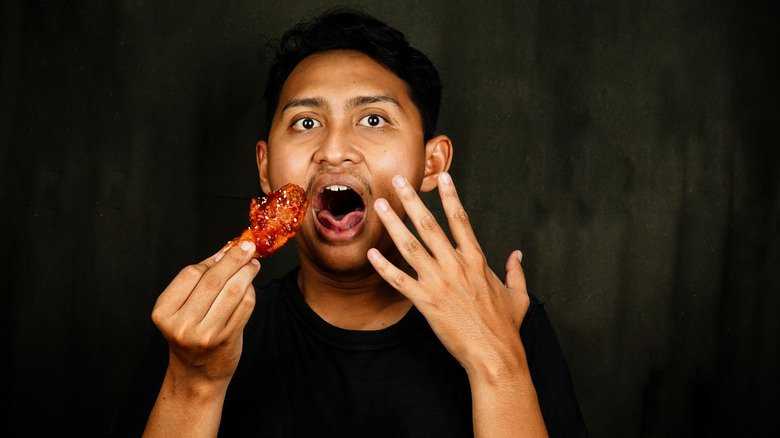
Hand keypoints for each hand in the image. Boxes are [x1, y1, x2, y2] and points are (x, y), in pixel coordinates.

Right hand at [151, 241, 259, 388]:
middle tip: (248, 248)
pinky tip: (250, 287)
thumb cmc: (189, 337)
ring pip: (233, 291)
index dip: (212, 260)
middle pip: (214, 280)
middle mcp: (182, 324)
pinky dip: (250, 292)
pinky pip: (245, 306)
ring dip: (247, 273)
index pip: (191, 273)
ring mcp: (205, 334)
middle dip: (235, 259)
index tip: (228, 249)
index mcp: (164, 312)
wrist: (197, 375)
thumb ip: (199, 281)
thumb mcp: (181, 309)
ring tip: (253, 265)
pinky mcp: (226, 339)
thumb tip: (224, 251)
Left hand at [367, 172, 529, 375]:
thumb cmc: (506, 327)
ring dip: (393, 224)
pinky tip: (371, 253)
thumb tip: (516, 256)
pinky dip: (384, 266)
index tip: (443, 176)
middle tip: (398, 180)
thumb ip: (515, 272)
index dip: (451, 196)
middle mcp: (456, 266)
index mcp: (476, 260)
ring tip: (380, 206)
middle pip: (430, 225)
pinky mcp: (427, 302)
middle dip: (412, 201)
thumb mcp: (518, 295)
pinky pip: (400, 280)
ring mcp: (440, 282)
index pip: (461, 220)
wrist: (495, 354)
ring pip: (411, 246)